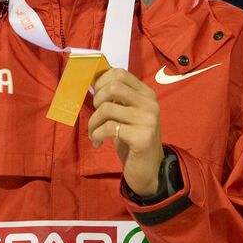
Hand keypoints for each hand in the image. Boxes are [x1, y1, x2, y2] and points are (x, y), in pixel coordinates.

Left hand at [87, 69, 163, 197]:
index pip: (120, 73)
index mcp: (146, 94)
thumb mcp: (127, 114)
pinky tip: (98, 142)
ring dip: (93, 122)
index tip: (96, 96)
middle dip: (97, 100)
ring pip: (107, 109)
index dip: (102, 81)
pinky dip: (97, 135)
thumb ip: (117, 98)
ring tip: (93, 133)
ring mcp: (148, 120)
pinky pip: (109, 128)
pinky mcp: (142, 137)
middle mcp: (150, 103)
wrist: (149, 168)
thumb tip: (93, 81)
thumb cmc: (133, 139)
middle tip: (96, 115)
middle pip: (113, 87)